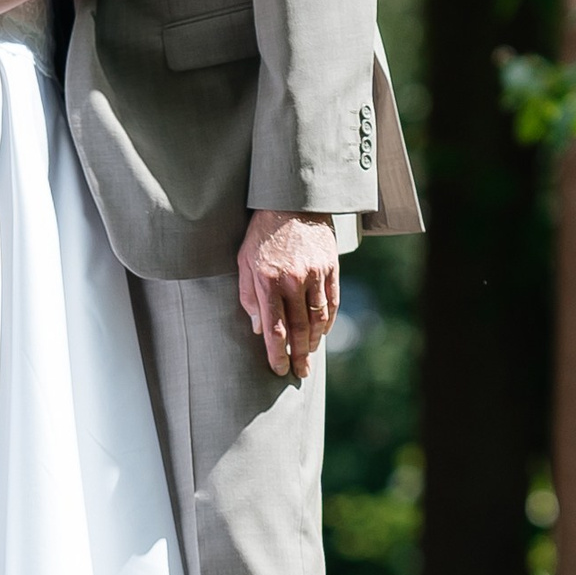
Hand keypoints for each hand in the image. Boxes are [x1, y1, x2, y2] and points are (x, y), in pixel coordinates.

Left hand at [238, 209, 340, 378]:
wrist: (292, 201)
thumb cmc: (261, 233)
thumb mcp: (243, 261)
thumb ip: (248, 295)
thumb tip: (256, 328)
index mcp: (268, 281)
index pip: (274, 328)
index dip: (276, 353)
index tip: (278, 369)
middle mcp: (293, 281)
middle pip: (299, 330)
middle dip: (298, 356)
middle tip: (299, 373)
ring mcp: (315, 274)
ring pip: (318, 319)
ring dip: (314, 343)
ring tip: (309, 356)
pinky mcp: (331, 268)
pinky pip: (331, 303)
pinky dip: (327, 322)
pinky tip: (322, 334)